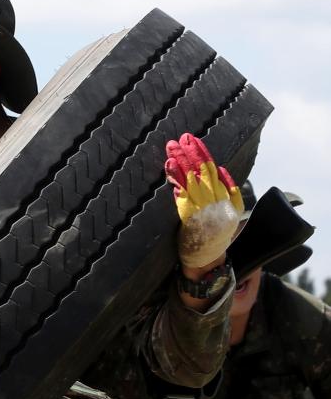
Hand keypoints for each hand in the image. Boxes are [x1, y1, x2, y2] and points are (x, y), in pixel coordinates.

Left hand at [165, 133, 243, 267]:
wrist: (208, 259)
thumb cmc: (215, 235)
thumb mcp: (229, 212)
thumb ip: (227, 191)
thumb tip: (221, 168)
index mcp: (227, 197)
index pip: (212, 169)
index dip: (201, 153)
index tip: (192, 140)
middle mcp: (216, 201)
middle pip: (201, 170)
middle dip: (190, 152)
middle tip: (180, 138)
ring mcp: (202, 208)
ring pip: (190, 178)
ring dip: (180, 161)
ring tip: (171, 147)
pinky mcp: (189, 217)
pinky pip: (181, 194)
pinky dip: (175, 179)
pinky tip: (169, 166)